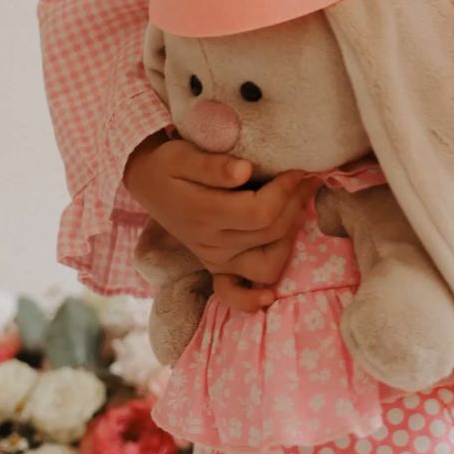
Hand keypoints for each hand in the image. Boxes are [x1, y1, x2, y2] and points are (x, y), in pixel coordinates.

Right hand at [123, 132, 319, 312]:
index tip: (297, 170)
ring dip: (289, 238)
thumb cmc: (169, 165)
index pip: (261, 212)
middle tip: (305, 179)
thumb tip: (245, 170)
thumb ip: (213, 165)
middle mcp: (211, 243)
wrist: (148, 182)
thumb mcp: (182, 154)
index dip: (286, 191)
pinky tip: (269, 295)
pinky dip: (253, 298)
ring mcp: (215, 259)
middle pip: (271, 233)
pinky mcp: (217, 266)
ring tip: (295, 208)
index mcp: (204, 213)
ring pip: (266, 265)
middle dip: (295, 203)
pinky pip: (236, 294)